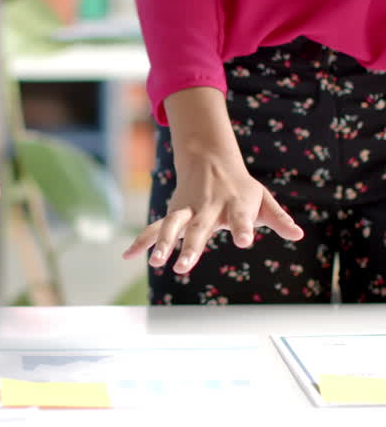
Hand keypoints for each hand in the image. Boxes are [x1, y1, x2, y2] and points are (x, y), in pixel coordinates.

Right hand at [122, 86, 302, 273]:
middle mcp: (208, 208)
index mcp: (234, 204)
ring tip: (155, 263)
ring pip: (172, 226)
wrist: (210, 160)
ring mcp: (187, 210)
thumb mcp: (263, 199)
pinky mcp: (173, 214)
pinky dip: (141, 241)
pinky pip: (155, 229)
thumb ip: (279, 218)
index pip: (241, 218)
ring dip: (163, 244)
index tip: (245, 242)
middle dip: (190, 246)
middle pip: (199, 228)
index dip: (244, 229)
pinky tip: (127, 255)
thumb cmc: (241, 187)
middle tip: (184, 266)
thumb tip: (299, 234)